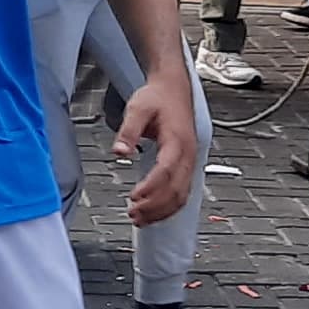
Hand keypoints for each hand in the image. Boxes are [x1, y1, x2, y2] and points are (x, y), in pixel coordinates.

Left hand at [118, 70, 199, 224]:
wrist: (173, 89)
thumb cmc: (158, 97)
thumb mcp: (138, 108)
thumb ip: (128, 131)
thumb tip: (119, 152)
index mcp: (177, 140)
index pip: (166, 171)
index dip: (151, 188)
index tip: (134, 197)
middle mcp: (188, 154)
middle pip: (176, 190)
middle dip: (154, 206)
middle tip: (133, 214)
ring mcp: (189, 161)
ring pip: (181, 195)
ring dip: (162, 211)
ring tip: (140, 219)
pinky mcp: (186, 165)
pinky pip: (182, 192)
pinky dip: (169, 207)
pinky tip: (153, 213)